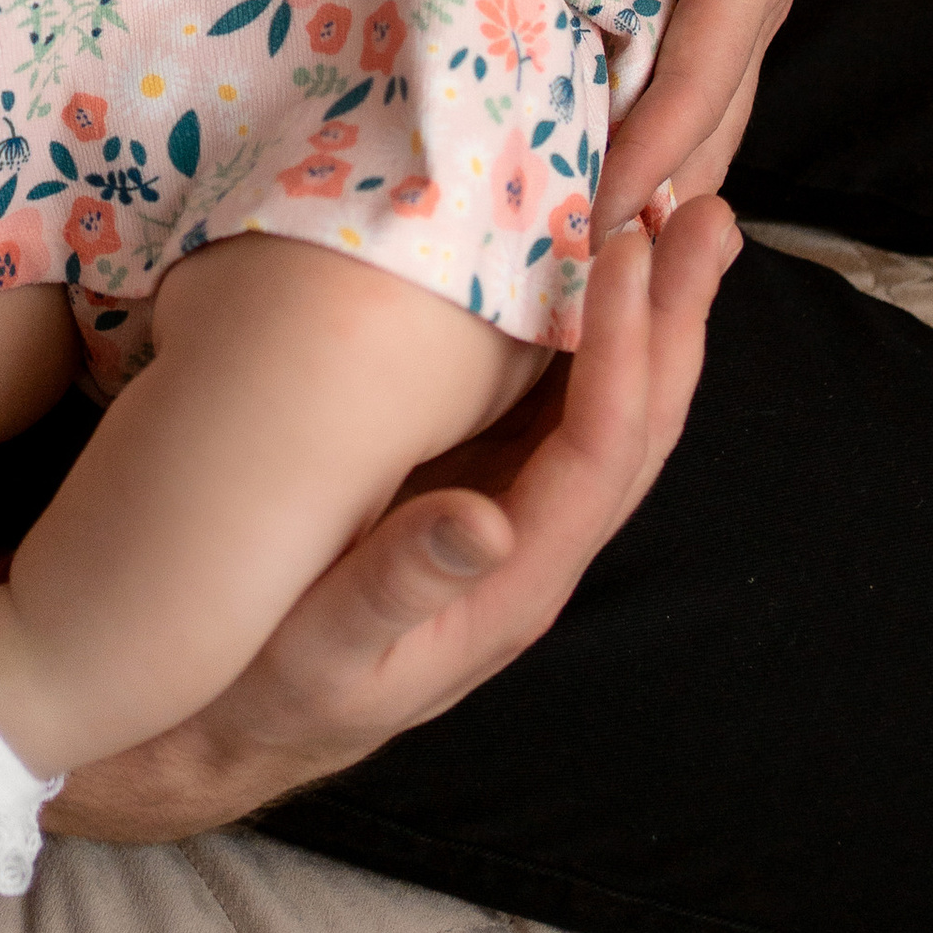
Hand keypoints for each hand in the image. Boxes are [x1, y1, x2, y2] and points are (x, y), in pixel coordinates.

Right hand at [45, 197, 740, 842]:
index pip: (600, 451)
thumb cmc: (267, 686)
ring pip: (610, 406)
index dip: (624, 349)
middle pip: (637, 421)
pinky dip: (585, 329)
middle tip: (707, 210)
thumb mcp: (321, 655)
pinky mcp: (472, 488)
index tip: (628, 250)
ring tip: (680, 219)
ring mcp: (511, 515)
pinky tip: (584, 270)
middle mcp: (535, 544)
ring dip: (651, 314)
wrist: (225, 722)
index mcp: (515, 583)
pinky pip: (554, 402)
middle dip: (674, 314)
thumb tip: (488, 523)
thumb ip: (400, 588)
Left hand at [538, 0, 886, 234]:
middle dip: (661, 189)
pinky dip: (664, 101)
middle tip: (593, 265)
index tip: (600, 218)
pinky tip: (615, 126)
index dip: (650, 154)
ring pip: (711, 87)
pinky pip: (699, 49)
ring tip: (602, 227)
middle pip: (715, 110)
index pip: (700, 79)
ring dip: (665, 155)